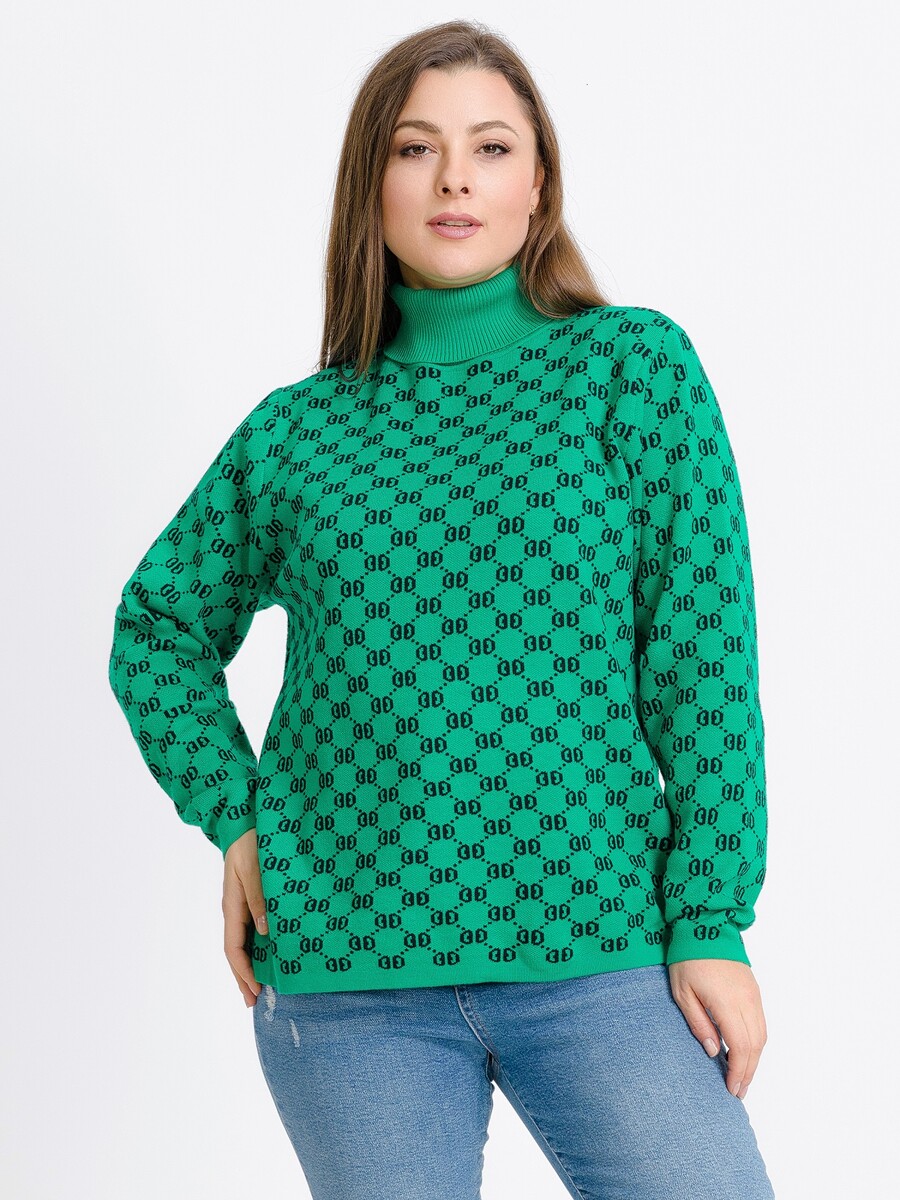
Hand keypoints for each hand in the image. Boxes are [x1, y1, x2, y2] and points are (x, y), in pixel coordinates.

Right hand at [222, 828, 267, 1006]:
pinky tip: (269, 955)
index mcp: (232, 906)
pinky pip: (252, 929)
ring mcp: (242, 905)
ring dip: (251, 966)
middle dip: (244, 978)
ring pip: (244, 943)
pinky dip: (258, 948)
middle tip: (255, 1003)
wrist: (246, 821)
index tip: (255, 991)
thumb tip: (265, 931)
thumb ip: (260, 898)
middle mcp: (235, 910)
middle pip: (236, 952)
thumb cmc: (251, 842)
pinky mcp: (251, 899)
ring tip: (260, 988)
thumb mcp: (255, 869)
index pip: (234, 948)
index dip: (243, 972)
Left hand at [667, 958, 767, 1101]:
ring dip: (755, 1059)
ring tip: (743, 1077)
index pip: (741, 1047)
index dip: (738, 1071)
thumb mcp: (683, 992)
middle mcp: (747, 1002)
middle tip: (739, 1091)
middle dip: (748, 1072)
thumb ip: (699, 1023)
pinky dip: (756, 1042)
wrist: (707, 925)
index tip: (732, 1089)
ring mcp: (753, 995)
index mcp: (728, 1004)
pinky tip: (746, 1051)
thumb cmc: (688, 958)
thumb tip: (713, 1051)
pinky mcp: (754, 990)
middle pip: (755, 1046)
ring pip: (762, 1036)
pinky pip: (761, 1023)